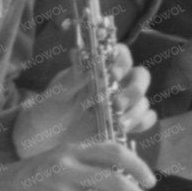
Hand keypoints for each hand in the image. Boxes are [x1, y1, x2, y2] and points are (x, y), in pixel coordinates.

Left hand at [13, 45, 151, 155]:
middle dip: (135, 89)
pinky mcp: (125, 123)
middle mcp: (116, 83)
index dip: (122, 61)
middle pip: (141, 77)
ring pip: (143, 101)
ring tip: (119, 124)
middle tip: (118, 104)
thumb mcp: (56, 93)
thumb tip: (87, 64)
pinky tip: (127, 129)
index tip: (113, 74)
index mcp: (100, 68)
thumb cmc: (50, 107)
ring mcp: (123, 104)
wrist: (46, 135)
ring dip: (135, 111)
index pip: (121, 54)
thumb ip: (72, 79)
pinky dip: (142, 124)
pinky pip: (145, 120)